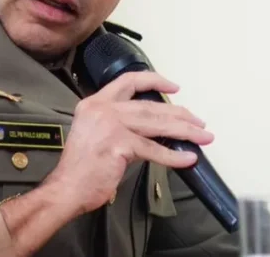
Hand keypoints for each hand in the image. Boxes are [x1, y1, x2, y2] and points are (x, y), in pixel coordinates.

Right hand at [43, 71, 213, 214]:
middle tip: (198, 122)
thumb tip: (155, 129)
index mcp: (95, 103)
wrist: (66, 188)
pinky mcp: (118, 145)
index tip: (174, 87)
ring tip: (202, 136)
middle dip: (180, 114)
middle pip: (150, 106)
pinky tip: (187, 158)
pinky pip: (153, 150)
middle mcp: (102, 109)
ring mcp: (110, 125)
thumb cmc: (81, 168)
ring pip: (156, 124)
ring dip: (184, 131)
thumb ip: (120, 125)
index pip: (128, 81)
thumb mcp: (96, 134)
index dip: (154, 81)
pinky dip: (174, 156)